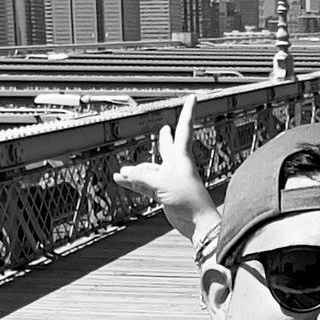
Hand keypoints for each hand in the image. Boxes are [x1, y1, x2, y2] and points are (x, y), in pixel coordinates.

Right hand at [115, 95, 213, 241]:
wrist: (198, 222)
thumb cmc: (188, 199)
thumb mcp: (162, 183)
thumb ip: (141, 176)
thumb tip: (123, 172)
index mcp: (182, 157)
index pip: (184, 128)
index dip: (188, 112)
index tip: (193, 97)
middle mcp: (177, 167)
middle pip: (169, 148)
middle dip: (166, 138)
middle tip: (165, 129)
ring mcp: (170, 181)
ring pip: (151, 171)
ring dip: (137, 170)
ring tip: (122, 170)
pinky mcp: (165, 195)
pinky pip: (145, 186)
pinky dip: (133, 183)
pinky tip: (121, 180)